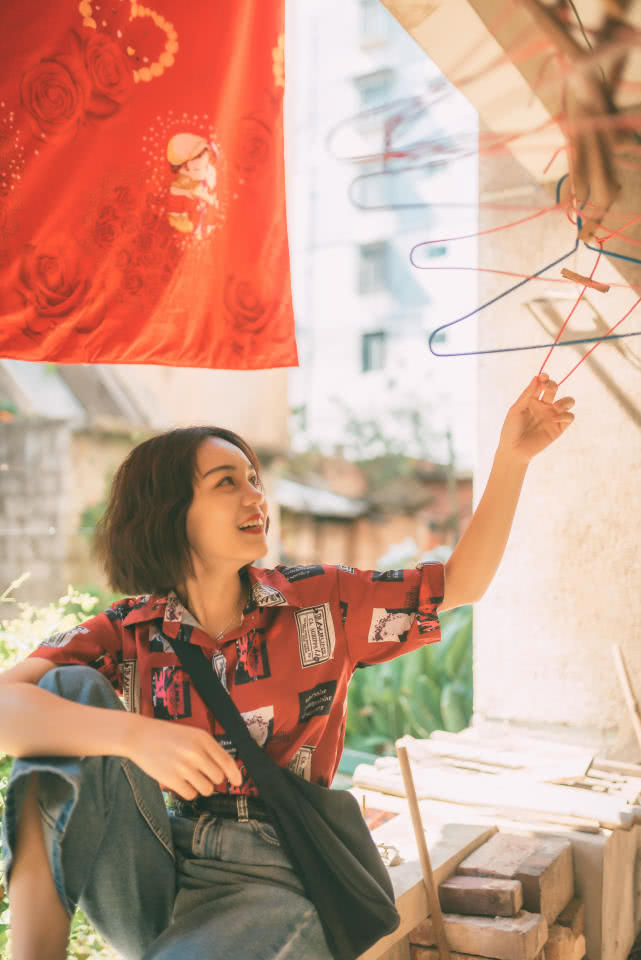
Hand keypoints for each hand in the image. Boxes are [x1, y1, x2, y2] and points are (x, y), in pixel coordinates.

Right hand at [126, 714, 241, 799]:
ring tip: (189, 777)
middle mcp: (196, 752)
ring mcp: (184, 766)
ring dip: (200, 787)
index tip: (238, 782)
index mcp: (203, 738)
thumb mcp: (191, 735)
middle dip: (212, 780)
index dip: (235, 774)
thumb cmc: (167, 736)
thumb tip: (225, 770)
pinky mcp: (171, 779)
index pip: (227, 761)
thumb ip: (208, 749)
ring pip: (206, 789)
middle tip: (201, 774)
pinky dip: (187, 791)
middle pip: (218, 778)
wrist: (139, 735)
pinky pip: (190, 794)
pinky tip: (179, 781)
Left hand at [498, 374, 574, 464]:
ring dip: (565, 400)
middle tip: (548, 388)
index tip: (543, 377)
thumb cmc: (511, 429)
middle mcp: (544, 406)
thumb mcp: (516, 409)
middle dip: (553, 385)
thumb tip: (536, 377)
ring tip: (555, 407)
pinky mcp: (559, 428)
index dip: (545, 378)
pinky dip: (566, 415)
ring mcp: (552, 416)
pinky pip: (570, 416)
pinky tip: (555, 418)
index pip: (542, 385)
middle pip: (555, 389)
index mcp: (532, 400)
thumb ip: (527, 394)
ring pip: (568, 401)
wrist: (514, 449)